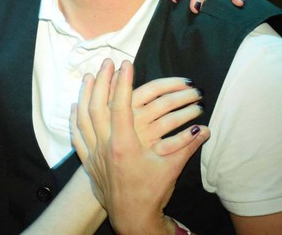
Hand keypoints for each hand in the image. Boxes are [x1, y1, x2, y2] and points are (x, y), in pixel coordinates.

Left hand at [71, 59, 208, 233]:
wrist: (132, 219)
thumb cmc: (152, 193)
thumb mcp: (171, 169)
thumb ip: (187, 146)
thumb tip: (206, 130)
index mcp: (124, 146)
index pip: (121, 106)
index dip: (123, 83)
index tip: (126, 64)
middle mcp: (105, 147)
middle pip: (97, 106)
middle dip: (102, 81)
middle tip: (108, 62)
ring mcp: (94, 154)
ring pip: (83, 118)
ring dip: (86, 94)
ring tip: (91, 76)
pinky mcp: (88, 162)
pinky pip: (77, 135)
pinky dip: (75, 118)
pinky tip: (75, 105)